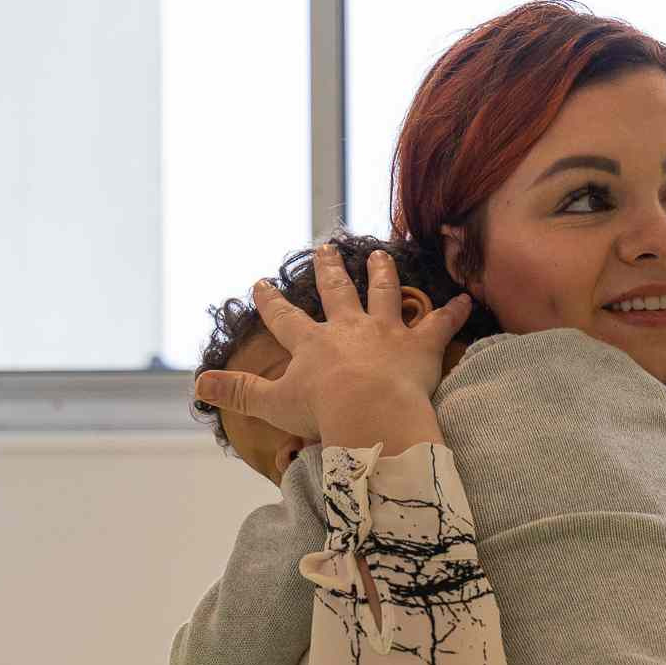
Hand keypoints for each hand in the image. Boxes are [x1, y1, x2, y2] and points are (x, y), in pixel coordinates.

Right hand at [194, 244, 473, 440]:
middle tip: (324, 250)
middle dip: (328, 272)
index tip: (261, 283)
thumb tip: (198, 386)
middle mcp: (347, 329)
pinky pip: (440, 324)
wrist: (371, 414)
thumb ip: (238, 393)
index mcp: (311, 345)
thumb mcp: (273, 404)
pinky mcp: (420, 346)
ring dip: (382, 274)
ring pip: (383, 294)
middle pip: (336, 293)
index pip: (284, 319)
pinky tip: (467, 298)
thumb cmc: (322, 412)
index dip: (271, 302)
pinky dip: (455, 312)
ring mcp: (385, 333)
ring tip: (380, 255)